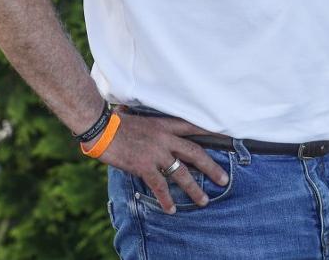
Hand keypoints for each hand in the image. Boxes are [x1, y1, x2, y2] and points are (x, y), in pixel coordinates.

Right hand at [98, 111, 229, 213]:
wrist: (101, 127)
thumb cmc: (118, 122)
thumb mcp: (143, 119)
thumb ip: (155, 128)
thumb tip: (161, 135)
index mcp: (165, 125)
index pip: (193, 127)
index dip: (211, 133)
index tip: (226, 139)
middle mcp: (165, 138)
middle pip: (195, 153)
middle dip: (211, 167)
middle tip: (223, 179)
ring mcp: (156, 152)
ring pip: (182, 173)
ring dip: (194, 188)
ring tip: (203, 200)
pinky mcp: (144, 165)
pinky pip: (160, 185)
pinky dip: (166, 198)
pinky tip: (171, 208)